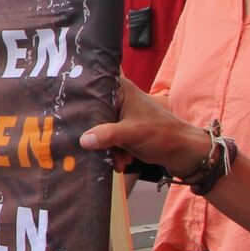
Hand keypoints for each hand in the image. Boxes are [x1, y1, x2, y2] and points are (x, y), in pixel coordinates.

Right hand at [78, 78, 214, 176]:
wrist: (180, 151)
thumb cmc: (161, 133)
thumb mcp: (133, 133)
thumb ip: (108, 135)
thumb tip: (83, 140)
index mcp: (119, 89)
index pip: (91, 91)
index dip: (79, 105)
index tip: (69, 119)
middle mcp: (115, 99)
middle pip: (90, 113)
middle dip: (94, 135)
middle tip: (96, 149)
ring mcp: (116, 115)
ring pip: (95, 129)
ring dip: (104, 148)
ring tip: (118, 159)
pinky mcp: (117, 130)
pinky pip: (103, 140)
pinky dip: (110, 152)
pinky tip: (121, 162)